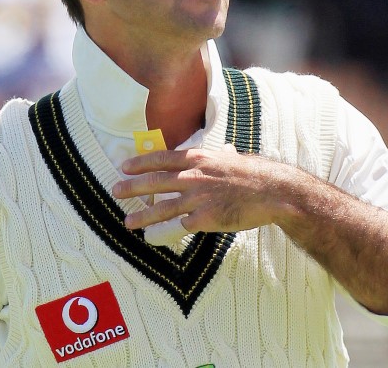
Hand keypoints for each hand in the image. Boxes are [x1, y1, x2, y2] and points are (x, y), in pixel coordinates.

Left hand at [113, 144, 294, 233]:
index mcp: (198, 158)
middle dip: (132, 187)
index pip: (161, 158)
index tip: (124, 166)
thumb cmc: (254, 174)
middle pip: (154, 182)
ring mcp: (197, 198)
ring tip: (127, 221)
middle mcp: (193, 176)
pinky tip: (152, 237)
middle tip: (116, 190)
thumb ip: (221, 156)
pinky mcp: (204, 219)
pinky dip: (163, 232)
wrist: (271, 191)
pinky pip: (178, 227)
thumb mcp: (232, 158)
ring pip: (161, 208)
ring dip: (141, 215)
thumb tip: (224, 151)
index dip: (140, 163)